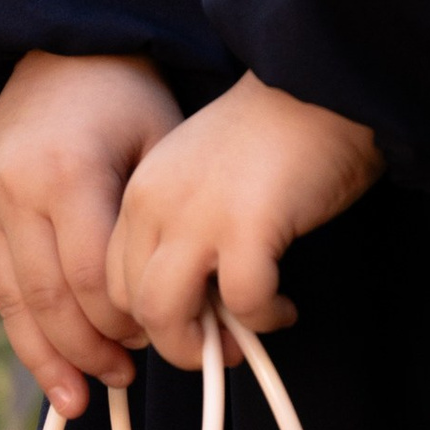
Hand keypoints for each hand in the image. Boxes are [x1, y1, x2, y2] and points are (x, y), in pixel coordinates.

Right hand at [0, 50, 185, 417]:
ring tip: (87, 397)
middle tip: (132, 374)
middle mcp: (17, 194)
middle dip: (94, 347)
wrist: (57, 47)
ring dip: (56, 358)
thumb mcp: (158, 140)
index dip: (128, 317)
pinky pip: (1, 292)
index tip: (164, 333)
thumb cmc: (126, 95)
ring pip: (19, 305)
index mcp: (67, 173)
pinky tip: (54, 378)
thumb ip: (162, 218)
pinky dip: (26, 340)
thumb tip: (196, 300)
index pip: (93, 275)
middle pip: (53, 299)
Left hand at [107, 75, 383, 363]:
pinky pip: (241, 303)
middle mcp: (156, 204)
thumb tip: (199, 308)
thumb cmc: (275, 134)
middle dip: (172, 341)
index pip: (109, 279)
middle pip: (129, 304)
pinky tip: (284, 307)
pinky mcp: (248, 227)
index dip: (144, 318)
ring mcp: (198, 216)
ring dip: (201, 345)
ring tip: (244, 337)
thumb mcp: (204, 180)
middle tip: (218, 346)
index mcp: (140, 190)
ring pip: (164, 315)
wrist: (320, 83)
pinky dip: (262, 319)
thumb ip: (187, 232)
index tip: (186, 327)